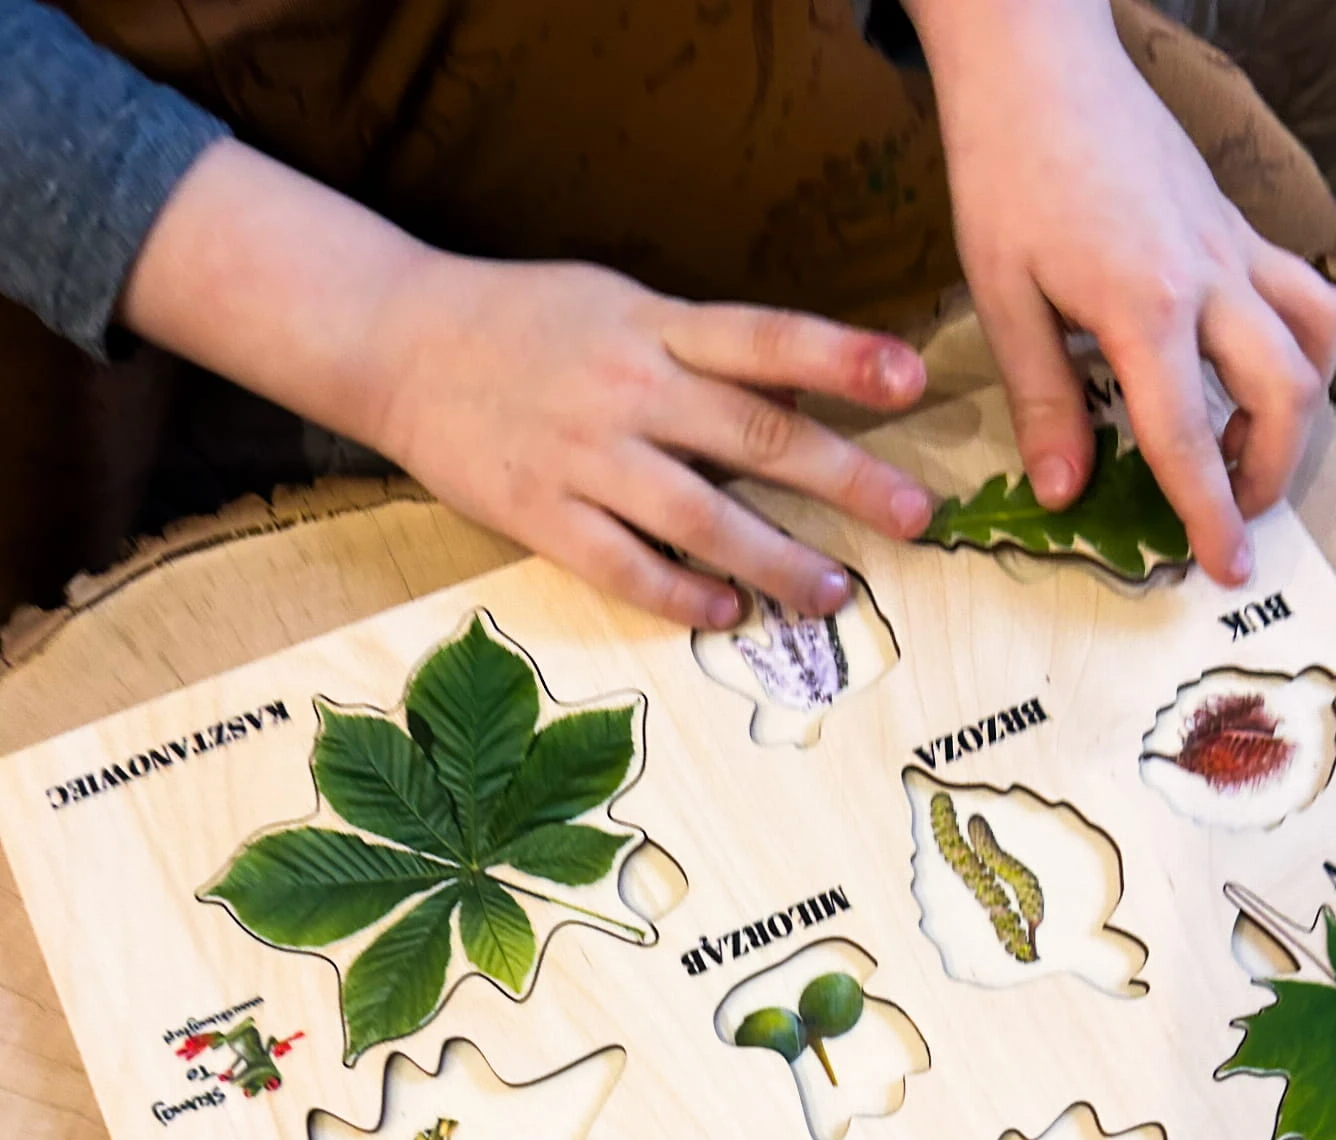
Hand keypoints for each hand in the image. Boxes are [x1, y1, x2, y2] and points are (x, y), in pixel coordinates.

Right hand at [121, 141, 933, 627]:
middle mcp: (629, 387)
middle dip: (844, 478)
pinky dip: (678, 592)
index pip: (766, 337)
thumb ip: (706, 348)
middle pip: (755, 436)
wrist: (395, 342)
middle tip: (912, 514)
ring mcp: (583, 455)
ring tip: (832, 591)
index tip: (911, 378)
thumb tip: (800, 395)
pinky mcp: (539, 512)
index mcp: (655, 325)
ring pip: (699, 517)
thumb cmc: (526, 323)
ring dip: (774, 559)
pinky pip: (623, 564)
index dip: (842, 357)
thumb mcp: (622, 305)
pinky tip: (725, 612)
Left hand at [905, 0, 1335, 583]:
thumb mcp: (1002, 296)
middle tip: (1237, 514)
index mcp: (1145, 306)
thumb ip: (1042, 398)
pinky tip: (1245, 373)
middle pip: (1284, 393)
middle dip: (1272, 470)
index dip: (1210, 513)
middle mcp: (1210, 277)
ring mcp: (1234, 246)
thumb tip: (1066, 492)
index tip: (1226, 567)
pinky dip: (1299, 344)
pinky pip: (1303, 290)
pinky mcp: (1238, 225)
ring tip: (1245, 450)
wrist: (1040, 68)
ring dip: (1301, 409)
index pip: (1187, 436)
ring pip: (1316, 337)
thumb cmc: (1007, 175)